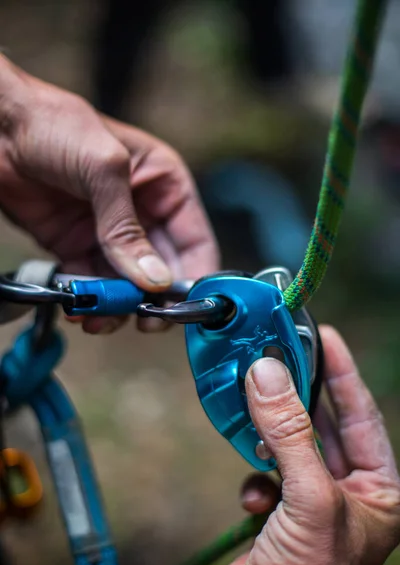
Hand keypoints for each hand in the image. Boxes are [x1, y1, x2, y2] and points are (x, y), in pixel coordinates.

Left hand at [0, 55, 218, 332]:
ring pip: (126, 283)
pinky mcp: (75, 246)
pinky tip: (81, 308)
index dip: (196, 276)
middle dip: (155, 298)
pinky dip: (88, 299)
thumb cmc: (56, 124)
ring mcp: (108, 233)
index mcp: (164, 186)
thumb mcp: (104, 168)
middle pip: (163, 270)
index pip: (194, 240)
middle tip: (146, 322)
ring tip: (102, 317)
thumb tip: (153, 280)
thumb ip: (127, 227)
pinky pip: (91, 282)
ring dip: (118, 305)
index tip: (188, 307)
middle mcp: (142, 213)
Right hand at [209, 325, 399, 564]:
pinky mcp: (280, 510)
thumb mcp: (310, 499)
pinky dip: (255, 475)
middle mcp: (349, 493)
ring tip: (255, 410)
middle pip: (323, 424)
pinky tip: (253, 496)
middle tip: (280, 354)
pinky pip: (266, 471)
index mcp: (379, 491)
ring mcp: (313, 502)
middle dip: (300, 393)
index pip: (362, 415)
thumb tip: (268, 374)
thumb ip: (289, 433)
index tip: (323, 335)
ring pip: (290, 443)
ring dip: (270, 431)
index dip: (343, 372)